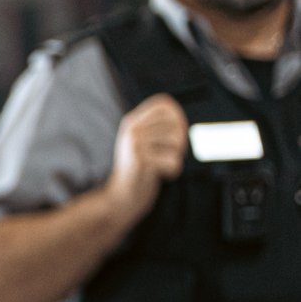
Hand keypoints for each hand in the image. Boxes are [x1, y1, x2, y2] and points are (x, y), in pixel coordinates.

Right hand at [105, 94, 188, 220]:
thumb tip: (180, 116)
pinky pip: (172, 160)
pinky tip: (165, 176)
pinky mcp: (139, 161)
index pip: (163, 104)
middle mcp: (131, 129)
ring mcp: (133, 144)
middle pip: (175, 123)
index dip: (177, 115)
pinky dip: (174, 170)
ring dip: (177, 155)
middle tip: (173, 153)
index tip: (176, 132)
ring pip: (176, 141)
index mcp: (131, 122)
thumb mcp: (143, 144)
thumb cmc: (139, 171)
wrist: (120, 198)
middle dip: (181, 140)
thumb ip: (157, 128)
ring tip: (166, 164)